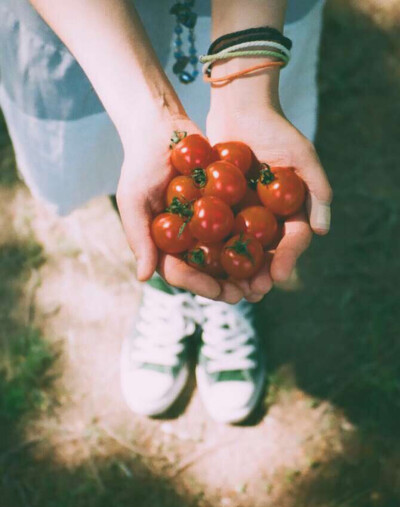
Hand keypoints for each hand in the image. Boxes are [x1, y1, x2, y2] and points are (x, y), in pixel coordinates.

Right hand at [117, 110, 244, 302]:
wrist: (161, 129)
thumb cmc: (140, 165)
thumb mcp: (133, 201)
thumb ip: (139, 238)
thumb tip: (144, 278)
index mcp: (162, 247)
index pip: (181, 273)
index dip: (200, 285)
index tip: (220, 291)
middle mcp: (184, 242)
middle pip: (207, 272)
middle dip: (227, 286)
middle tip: (248, 294)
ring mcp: (204, 227)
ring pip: (226, 256)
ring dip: (244, 271)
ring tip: (263, 280)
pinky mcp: (221, 209)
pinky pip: (238, 229)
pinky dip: (253, 240)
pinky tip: (272, 248)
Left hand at [207, 106, 331, 299]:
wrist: (240, 108)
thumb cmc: (276, 129)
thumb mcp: (302, 156)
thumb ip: (318, 190)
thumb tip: (321, 232)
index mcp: (293, 209)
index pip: (294, 240)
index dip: (287, 259)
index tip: (279, 276)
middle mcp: (270, 216)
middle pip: (267, 252)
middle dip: (261, 275)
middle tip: (252, 293)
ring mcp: (244, 213)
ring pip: (242, 249)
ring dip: (237, 272)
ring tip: (230, 291)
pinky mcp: (220, 208)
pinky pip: (217, 234)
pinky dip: (213, 251)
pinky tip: (205, 268)